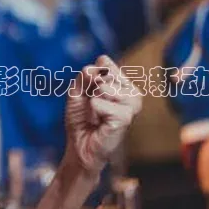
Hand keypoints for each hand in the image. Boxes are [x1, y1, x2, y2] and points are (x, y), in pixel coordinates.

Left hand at [64, 56, 141, 174]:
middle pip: (104, 72)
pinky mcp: (125, 117)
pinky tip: (100, 122)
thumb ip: (84, 76)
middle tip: (93, 108)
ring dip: (93, 101)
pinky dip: (94, 111)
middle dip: (90, 90)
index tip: (89, 94)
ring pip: (103, 86)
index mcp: (121, 82)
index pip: (104, 62)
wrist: (80, 146)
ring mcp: (131, 104)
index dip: (89, 77)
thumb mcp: (77, 93)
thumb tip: (95, 68)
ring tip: (98, 114)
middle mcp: (130, 90)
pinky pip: (99, 103)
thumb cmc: (81, 120)